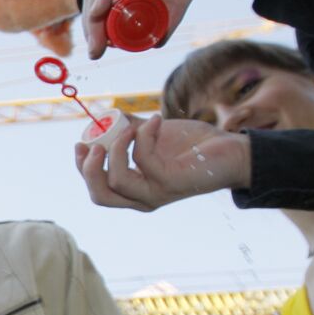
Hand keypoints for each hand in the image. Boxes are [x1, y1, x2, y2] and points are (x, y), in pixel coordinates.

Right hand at [75, 115, 250, 211]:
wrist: (231, 151)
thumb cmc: (194, 145)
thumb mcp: (154, 136)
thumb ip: (131, 130)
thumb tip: (110, 116)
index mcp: (135, 191)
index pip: (98, 189)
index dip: (83, 168)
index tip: (82, 142)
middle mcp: (142, 198)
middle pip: (100, 195)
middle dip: (89, 169)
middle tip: (94, 143)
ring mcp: (156, 193)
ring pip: (117, 180)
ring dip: (116, 149)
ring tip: (129, 127)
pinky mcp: (170, 182)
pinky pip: (143, 159)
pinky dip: (144, 134)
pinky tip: (155, 120)